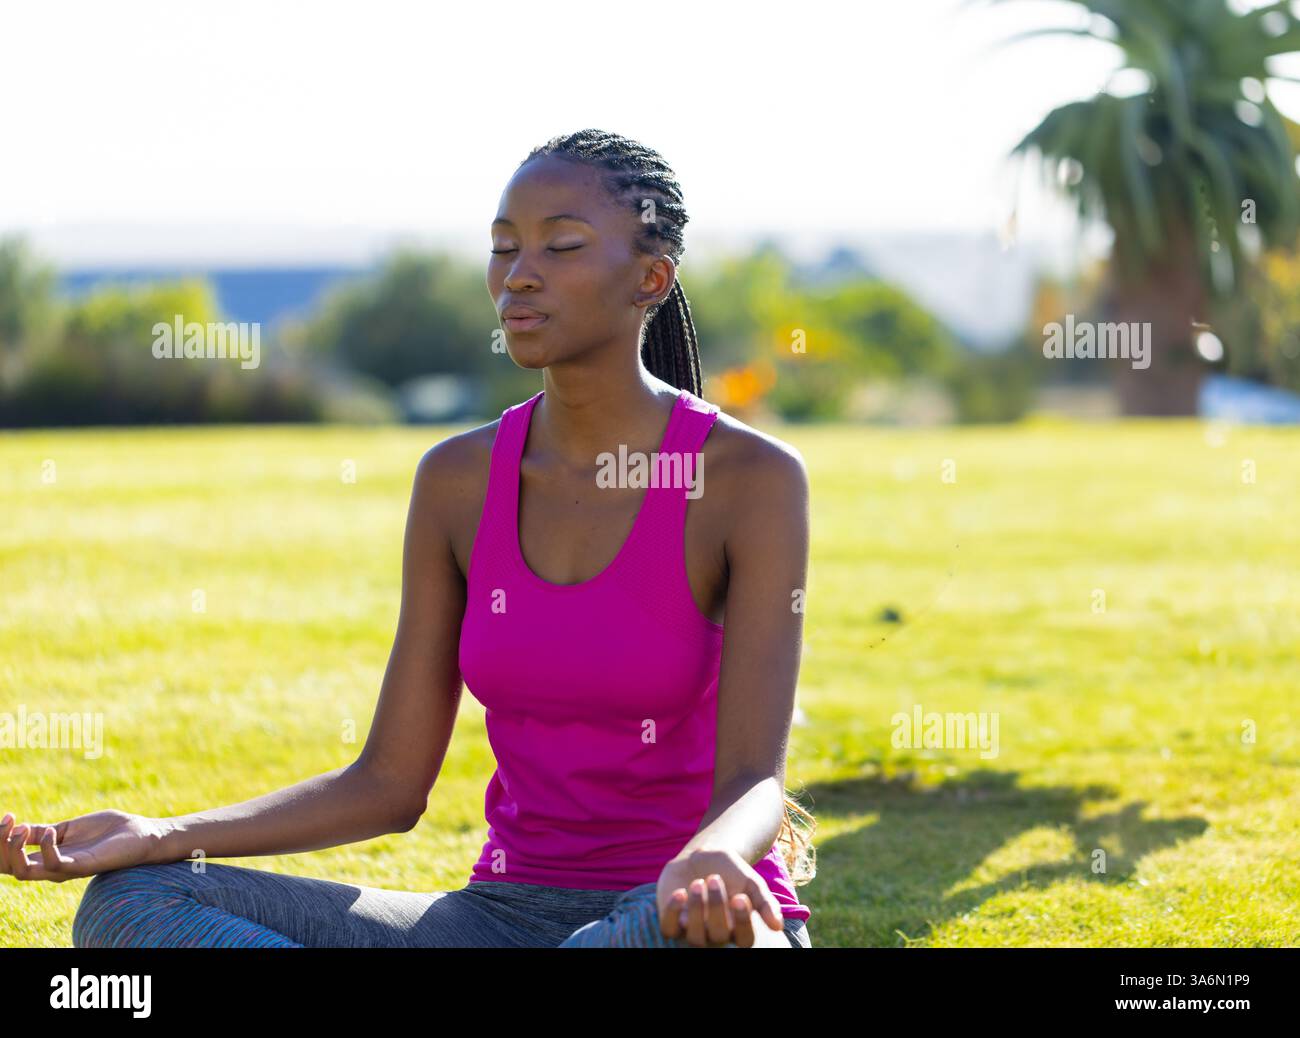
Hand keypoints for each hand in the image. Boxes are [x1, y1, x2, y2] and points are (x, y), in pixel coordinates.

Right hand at [0, 810, 167, 881]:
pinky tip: (52, 831)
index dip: (0, 841)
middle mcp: (51, 867)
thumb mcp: (68, 828)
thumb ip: (44, 832)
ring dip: (14, 850)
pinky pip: (54, 865)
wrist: (139, 833)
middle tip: (7, 823)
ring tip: (21, 829)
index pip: (9, 859)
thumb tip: (18, 828)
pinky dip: (46, 848)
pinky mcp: (82, 866)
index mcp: (46, 857)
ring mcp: (66, 869)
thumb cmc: (107, 831)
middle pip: (9, 867)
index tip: (6, 817)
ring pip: (24, 871)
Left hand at [656, 849, 785, 947]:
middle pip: (718, 936)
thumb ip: (765, 902)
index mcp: (738, 928)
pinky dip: (673, 913)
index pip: (744, 939)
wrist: (702, 857)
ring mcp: (693, 931)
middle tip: (714, 879)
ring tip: (698, 882)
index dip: (742, 922)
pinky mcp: (672, 922)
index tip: (740, 897)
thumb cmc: (730, 873)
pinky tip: (679, 893)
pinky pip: (670, 929)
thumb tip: (778, 926)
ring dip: (696, 909)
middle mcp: (716, 935)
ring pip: (694, 936)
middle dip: (716, 907)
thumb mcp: (751, 883)